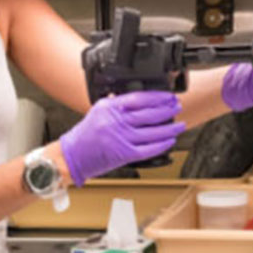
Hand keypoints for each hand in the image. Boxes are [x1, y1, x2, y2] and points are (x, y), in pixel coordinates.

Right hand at [59, 91, 185, 185]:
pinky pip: (148, 149)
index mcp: (109, 107)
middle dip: (167, 109)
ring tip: (180, 124)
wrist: (72, 156)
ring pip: (152, 132)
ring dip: (169, 128)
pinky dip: (161, 145)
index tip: (167, 96)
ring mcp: (120, 138)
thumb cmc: (84, 136)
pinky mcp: (124, 154)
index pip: (139, 98)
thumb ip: (115, 103)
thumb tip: (136, 98)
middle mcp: (115, 121)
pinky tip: (170, 140)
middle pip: (148, 114)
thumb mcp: (97, 111)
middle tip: (176, 106)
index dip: (157, 97)